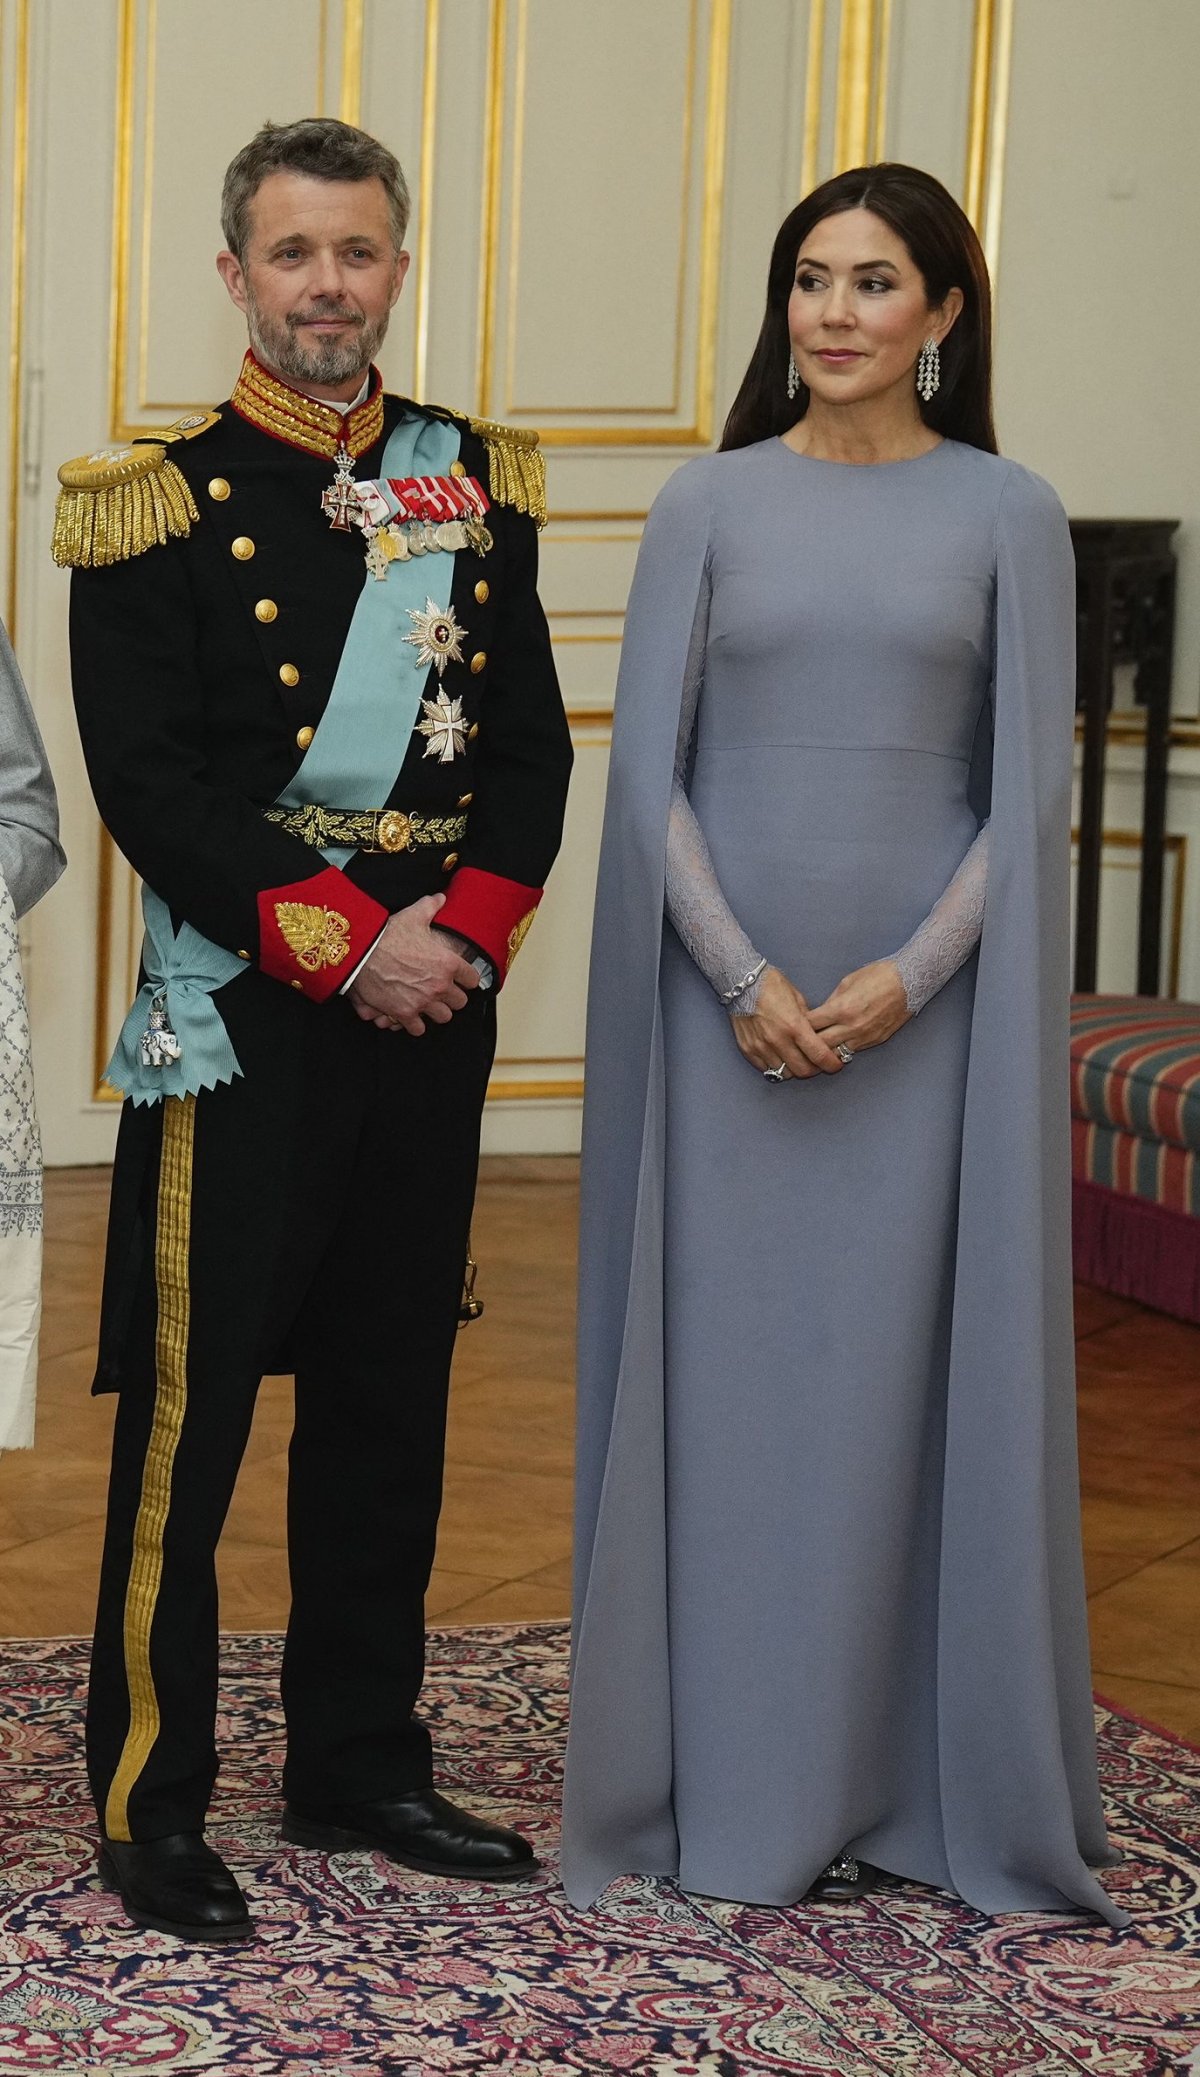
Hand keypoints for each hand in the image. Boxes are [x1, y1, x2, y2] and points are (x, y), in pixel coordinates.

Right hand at [348, 893, 478, 1035]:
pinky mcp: (404, 1013)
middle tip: (442, 992)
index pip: (472, 979)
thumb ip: (431, 907)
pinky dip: (415, 1024)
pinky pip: (418, 1029)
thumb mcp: (413, 916)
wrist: (361, 952)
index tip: (461, 978)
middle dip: (452, 997)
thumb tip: (440, 898)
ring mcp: (423, 1002)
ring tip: (428, 1004)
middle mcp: (440, 985)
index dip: (466, 978)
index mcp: (448, 963)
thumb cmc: (388, 934)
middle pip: (460, 1002)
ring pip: (443, 1017)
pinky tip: (411, 1015)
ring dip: (436, 1012)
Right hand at [730, 965, 844, 1078]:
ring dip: (793, 1069)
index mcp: (794, 1026)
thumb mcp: (798, 998)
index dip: (831, 1064)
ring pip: (784, 1073)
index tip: (835, 1065)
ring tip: (796, 1059)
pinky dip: (775, 1066)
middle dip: (813, 1069)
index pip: (819, 1055)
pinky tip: (779, 1056)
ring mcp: (761, 1047)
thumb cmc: (771, 985)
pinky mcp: (747, 1049)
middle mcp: (778, 1040)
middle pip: (802, 1070)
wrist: (741, 981)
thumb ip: (808, 1020)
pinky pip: (765, 1069)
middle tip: (816, 1063)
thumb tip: (816, 1036)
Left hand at [808, 959, 909, 1055]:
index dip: (800, 1025)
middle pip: (820, 1044)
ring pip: (836, 1054)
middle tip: (801, 1041)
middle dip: (808, 1043)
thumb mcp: (848, 982)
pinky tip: (837, 1045)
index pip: (811, 1025)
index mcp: (842, 1009)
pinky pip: (852, 1051)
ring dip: (825, 1051)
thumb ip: (831, 1001)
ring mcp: (864, 1036)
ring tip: (816, 1049)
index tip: (795, 1023)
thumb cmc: (879, 975)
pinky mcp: (875, 1041)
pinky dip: (842, 1049)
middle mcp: (852, 1027)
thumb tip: (821, 1014)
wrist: (910, 981)